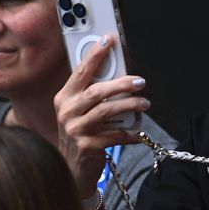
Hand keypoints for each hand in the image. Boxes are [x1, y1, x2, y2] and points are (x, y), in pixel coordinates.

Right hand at [54, 34, 150, 194]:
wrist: (72, 169)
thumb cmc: (80, 134)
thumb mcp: (78, 112)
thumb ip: (91, 94)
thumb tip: (119, 74)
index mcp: (64, 98)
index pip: (80, 72)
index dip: (95, 55)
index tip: (109, 40)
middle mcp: (67, 112)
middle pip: (97, 91)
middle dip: (122, 84)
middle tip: (140, 81)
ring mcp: (76, 130)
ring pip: (107, 111)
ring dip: (129, 105)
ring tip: (144, 103)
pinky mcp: (87, 147)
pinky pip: (116, 136)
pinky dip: (131, 134)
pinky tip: (140, 133)